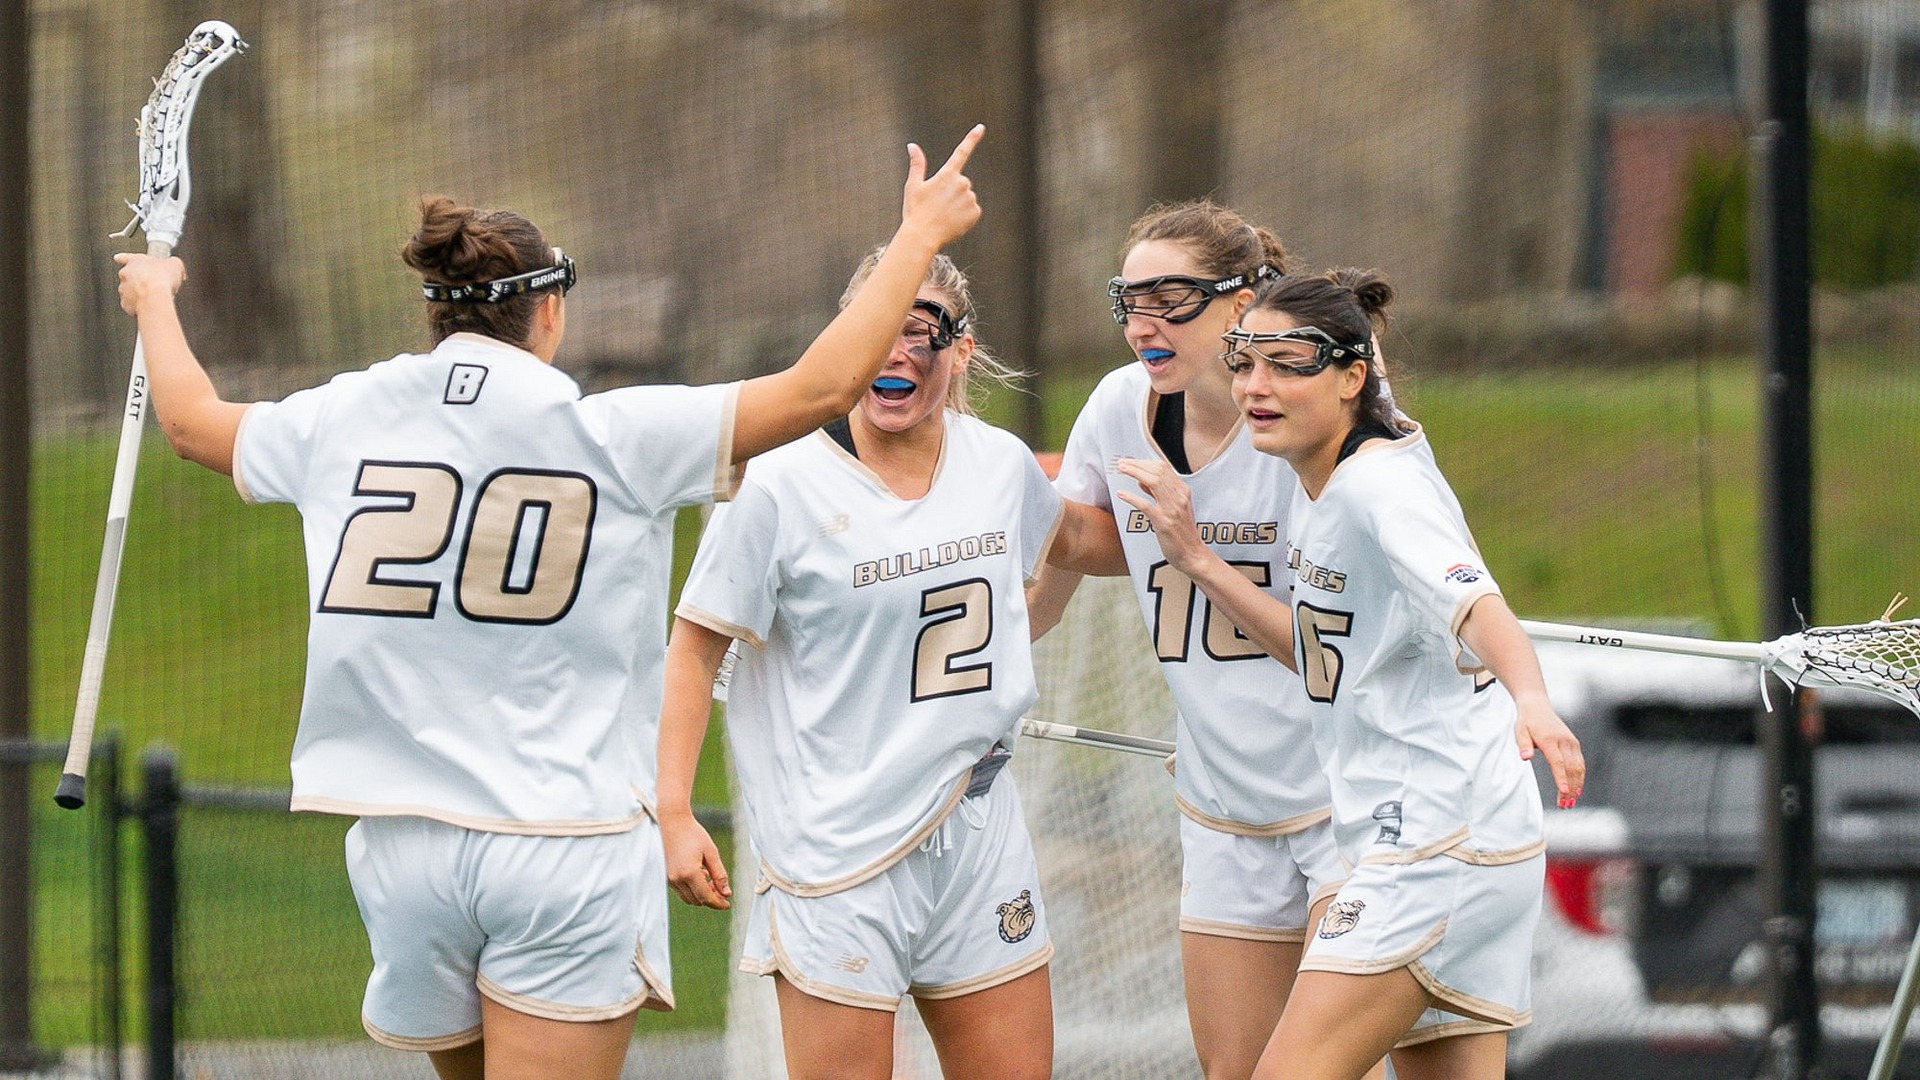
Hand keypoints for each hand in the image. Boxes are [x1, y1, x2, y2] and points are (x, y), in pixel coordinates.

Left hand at [114, 253, 185, 315]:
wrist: (154, 298)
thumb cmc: (160, 279)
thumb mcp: (175, 264)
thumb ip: (172, 262)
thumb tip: (175, 264)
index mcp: (135, 261)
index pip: (125, 257)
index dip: (123, 258)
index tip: (118, 258)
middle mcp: (126, 275)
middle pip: (130, 276)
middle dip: (140, 280)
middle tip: (152, 284)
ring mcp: (124, 290)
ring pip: (130, 292)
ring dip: (140, 293)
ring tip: (154, 296)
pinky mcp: (126, 304)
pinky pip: (132, 305)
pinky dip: (140, 305)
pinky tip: (151, 304)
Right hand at [661, 809, 731, 909]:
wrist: (673, 823)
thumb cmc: (694, 835)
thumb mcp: (711, 853)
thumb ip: (719, 875)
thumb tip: (727, 893)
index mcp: (689, 873)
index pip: (706, 897)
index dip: (718, 903)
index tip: (728, 904)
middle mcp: (677, 879)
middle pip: (697, 900)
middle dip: (711, 899)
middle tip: (722, 890)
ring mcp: (670, 879)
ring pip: (689, 898)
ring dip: (701, 896)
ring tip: (712, 882)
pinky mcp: (667, 877)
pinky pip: (682, 891)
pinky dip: (693, 890)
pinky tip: (702, 877)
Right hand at [899, 124, 984, 250]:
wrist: (923, 236)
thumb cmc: (915, 211)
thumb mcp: (913, 186)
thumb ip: (917, 164)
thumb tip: (912, 145)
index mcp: (947, 174)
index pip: (961, 152)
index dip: (972, 138)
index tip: (981, 127)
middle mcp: (962, 183)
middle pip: (961, 183)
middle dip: (952, 192)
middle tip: (938, 206)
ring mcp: (970, 197)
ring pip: (967, 198)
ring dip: (958, 205)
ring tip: (944, 215)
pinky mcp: (976, 212)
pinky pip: (972, 211)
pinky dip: (965, 216)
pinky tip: (953, 222)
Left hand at [1112, 457, 1207, 573]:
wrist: (1193, 554)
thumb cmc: (1183, 533)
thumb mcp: (1175, 508)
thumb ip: (1159, 493)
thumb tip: (1142, 481)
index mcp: (1182, 491)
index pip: (1163, 467)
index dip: (1144, 462)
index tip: (1131, 461)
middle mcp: (1179, 497)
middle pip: (1157, 471)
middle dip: (1137, 464)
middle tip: (1122, 463)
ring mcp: (1172, 509)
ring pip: (1153, 481)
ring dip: (1134, 472)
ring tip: (1121, 469)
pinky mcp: (1163, 522)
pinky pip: (1145, 505)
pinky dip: (1131, 497)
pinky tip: (1121, 494)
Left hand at [1515, 702, 1584, 807]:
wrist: (1537, 706)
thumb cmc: (1526, 722)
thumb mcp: (1519, 732)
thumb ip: (1523, 745)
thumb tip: (1525, 757)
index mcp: (1550, 740)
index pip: (1558, 762)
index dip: (1562, 778)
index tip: (1564, 791)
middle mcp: (1564, 741)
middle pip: (1570, 768)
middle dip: (1570, 788)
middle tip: (1565, 806)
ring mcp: (1572, 742)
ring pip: (1578, 767)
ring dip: (1576, 786)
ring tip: (1570, 803)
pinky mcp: (1575, 744)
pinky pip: (1580, 763)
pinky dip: (1579, 777)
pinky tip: (1576, 790)